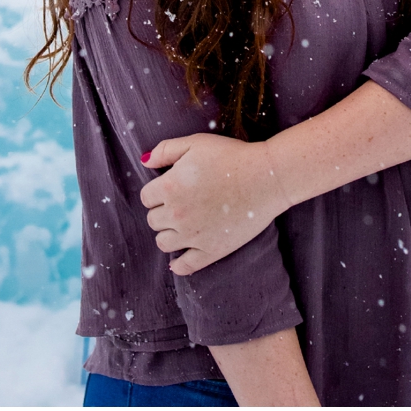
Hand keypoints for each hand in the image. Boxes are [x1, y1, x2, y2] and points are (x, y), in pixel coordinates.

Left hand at [141, 133, 290, 274]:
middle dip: (162, 211)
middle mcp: (177, 214)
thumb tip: (144, 161)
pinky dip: (178, 265)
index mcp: (169, 187)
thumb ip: (165, 150)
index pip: (146, 198)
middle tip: (180, 204)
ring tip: (181, 225)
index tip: (170, 188)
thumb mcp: (194, 143)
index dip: (157, 192)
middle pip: (153, 220)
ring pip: (163, 242)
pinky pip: (186, 266)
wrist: (266, 178)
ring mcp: (194, 236)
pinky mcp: (213, 251)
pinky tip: (178, 260)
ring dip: (168, 233)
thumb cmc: (230, 157)